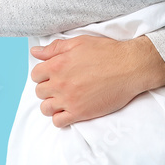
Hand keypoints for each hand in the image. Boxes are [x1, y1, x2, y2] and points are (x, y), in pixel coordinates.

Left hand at [29, 35, 164, 127]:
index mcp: (58, 64)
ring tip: (63, 98)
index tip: (52, 74)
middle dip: (47, 88)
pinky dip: (59, 117)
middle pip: (39, 91)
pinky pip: (58, 121)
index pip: (35, 74)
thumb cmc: (106, 52)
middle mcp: (60, 84)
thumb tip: (35, 52)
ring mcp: (69, 100)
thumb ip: (54, 48)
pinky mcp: (80, 113)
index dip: (42, 74)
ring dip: (51, 103)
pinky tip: (68, 109)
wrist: (129, 67)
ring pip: (45, 108)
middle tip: (60, 85)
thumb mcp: (79, 42)